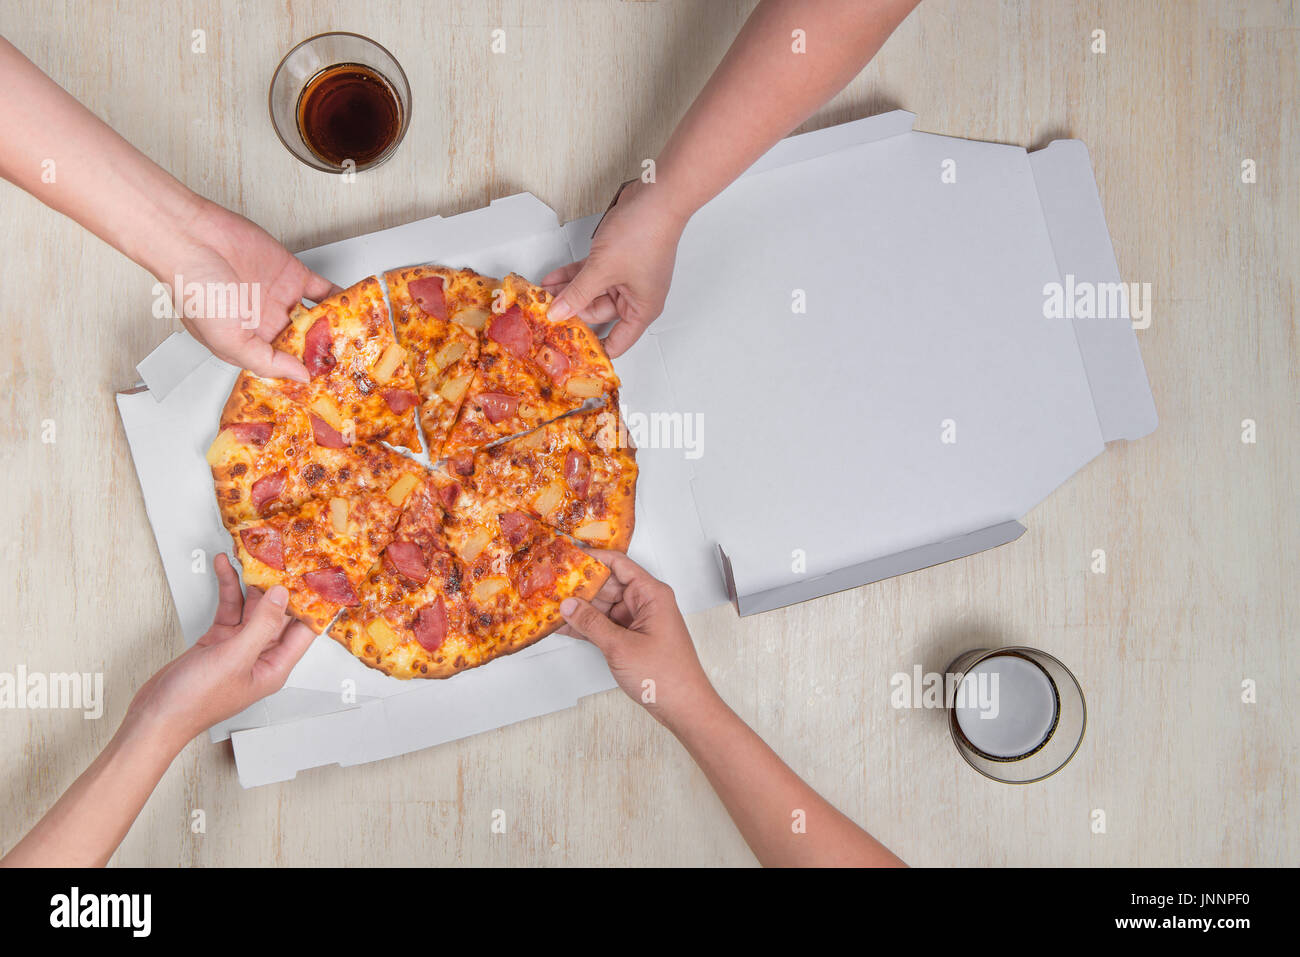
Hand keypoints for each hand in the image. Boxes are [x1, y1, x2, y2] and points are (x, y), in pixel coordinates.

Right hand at [126, 554, 315, 749]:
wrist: (155, 715)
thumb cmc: (194, 702)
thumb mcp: (235, 658)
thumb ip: (261, 625)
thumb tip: (281, 596)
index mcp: (275, 667)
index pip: (303, 630)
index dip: (310, 603)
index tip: (314, 575)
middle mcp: (261, 656)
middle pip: (279, 614)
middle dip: (280, 585)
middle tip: (281, 556)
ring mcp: (239, 647)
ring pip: (252, 607)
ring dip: (251, 581)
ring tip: (253, 554)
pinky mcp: (218, 640)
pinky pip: (230, 608)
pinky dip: (228, 588)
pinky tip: (225, 568)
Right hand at [165, 200, 339, 380]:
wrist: (192, 238)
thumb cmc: (195, 290)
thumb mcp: (228, 340)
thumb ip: (265, 361)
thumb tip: (299, 377)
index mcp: (249, 344)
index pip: (285, 366)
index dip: (306, 375)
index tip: (330, 387)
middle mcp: (267, 323)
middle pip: (306, 344)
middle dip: (328, 355)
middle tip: (355, 367)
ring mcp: (281, 298)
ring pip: (319, 319)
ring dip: (338, 329)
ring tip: (361, 343)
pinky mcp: (292, 274)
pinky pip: (323, 290)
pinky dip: (341, 298)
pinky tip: (356, 309)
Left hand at [542, 180, 688, 356]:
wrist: (656, 197)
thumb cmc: (644, 234)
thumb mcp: (602, 270)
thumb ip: (577, 294)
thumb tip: (558, 313)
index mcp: (642, 309)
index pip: (618, 342)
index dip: (595, 350)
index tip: (572, 353)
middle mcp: (636, 296)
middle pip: (599, 315)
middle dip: (572, 313)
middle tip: (547, 315)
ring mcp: (626, 277)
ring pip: (592, 292)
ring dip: (569, 292)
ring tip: (544, 295)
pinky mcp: (618, 260)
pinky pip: (591, 275)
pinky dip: (574, 276)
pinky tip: (553, 279)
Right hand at [560, 550, 716, 728]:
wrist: (683, 707)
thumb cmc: (665, 676)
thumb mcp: (621, 646)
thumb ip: (591, 624)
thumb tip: (569, 605)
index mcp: (651, 594)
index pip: (619, 564)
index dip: (593, 558)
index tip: (568, 556)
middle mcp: (646, 603)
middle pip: (608, 584)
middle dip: (581, 586)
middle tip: (552, 585)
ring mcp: (639, 621)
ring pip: (604, 606)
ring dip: (581, 608)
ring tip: (551, 605)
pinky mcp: (633, 637)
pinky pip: (606, 624)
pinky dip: (588, 626)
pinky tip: (565, 626)